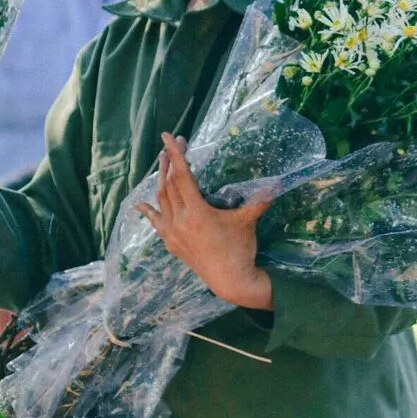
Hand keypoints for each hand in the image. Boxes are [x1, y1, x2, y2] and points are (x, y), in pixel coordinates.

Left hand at [135, 132, 272, 309]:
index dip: (175, 154)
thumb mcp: (247, 222)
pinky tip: (139, 203)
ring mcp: (172, 233)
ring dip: (161, 179)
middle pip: (169, 184)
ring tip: (163, 162)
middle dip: (170, 161)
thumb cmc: (240, 249)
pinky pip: (156, 222)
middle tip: (173, 144)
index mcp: (197, 212)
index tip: (168, 137)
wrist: (229, 281)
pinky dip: (148, 211)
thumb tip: (277, 183)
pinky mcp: (171, 243)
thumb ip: (259, 201)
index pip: (182, 176)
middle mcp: (180, 220)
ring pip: (161, 200)